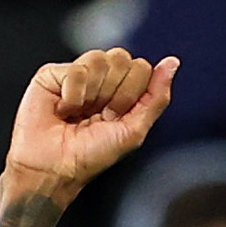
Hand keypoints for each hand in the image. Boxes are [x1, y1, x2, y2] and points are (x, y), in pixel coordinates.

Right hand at [6, 49, 177, 194]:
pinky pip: (76, 70)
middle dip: (115, 93)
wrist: (55, 168)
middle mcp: (100, 79)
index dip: (132, 93)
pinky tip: (63, 110)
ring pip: (100, 58)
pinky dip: (73, 95)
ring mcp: (77, 74)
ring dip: (94, 94)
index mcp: (121, 90)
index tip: (116, 117)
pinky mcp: (52, 74)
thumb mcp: (134, 131)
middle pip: (123, 58)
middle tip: (99, 115)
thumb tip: (173, 62)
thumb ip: (156, 97)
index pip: (141, 67)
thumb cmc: (92, 156)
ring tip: (80, 113)